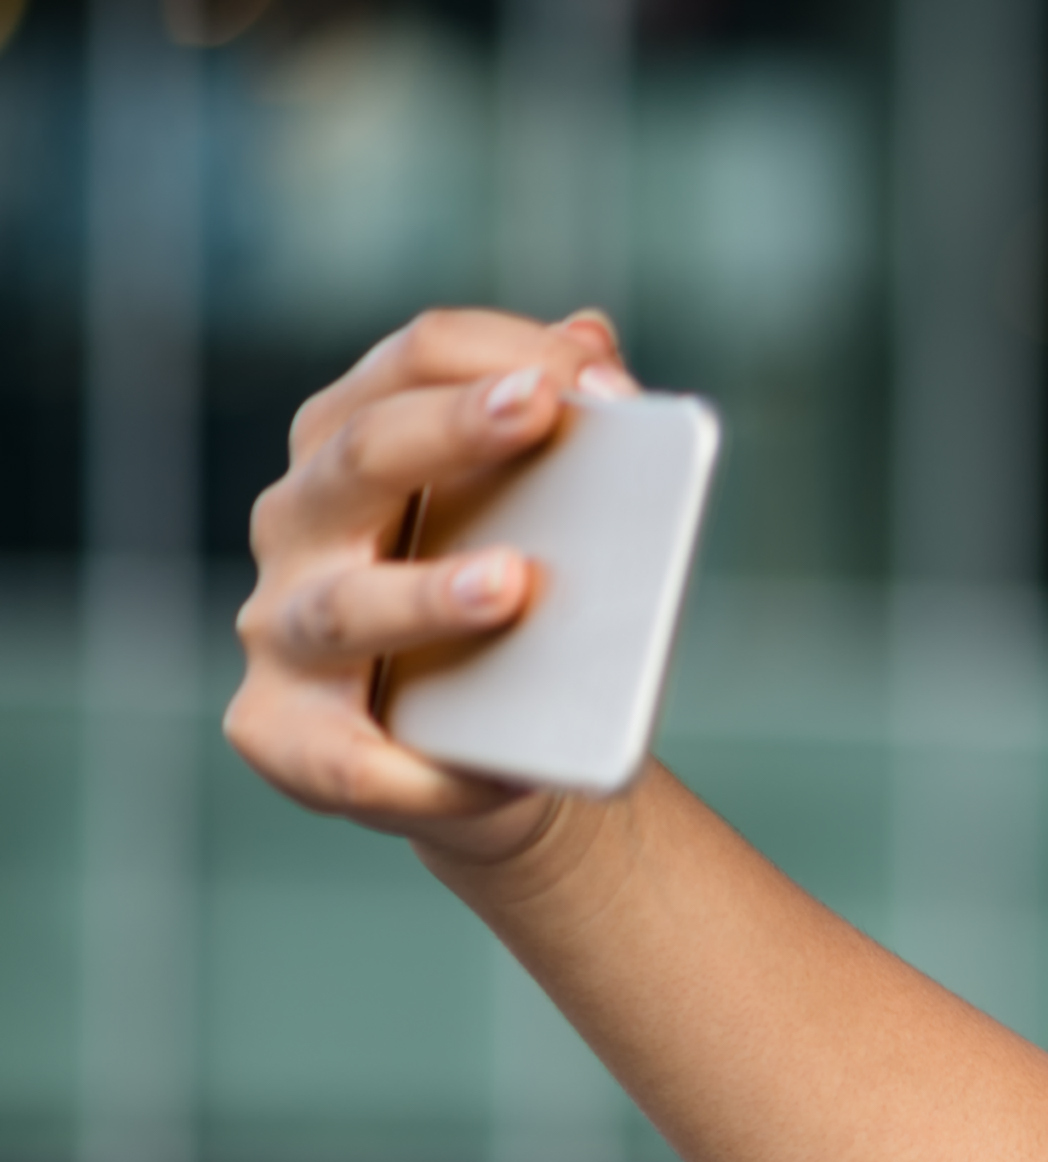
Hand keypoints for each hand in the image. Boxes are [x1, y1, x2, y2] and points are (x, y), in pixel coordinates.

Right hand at [225, 307, 637, 883]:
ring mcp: (279, 628)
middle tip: (537, 411)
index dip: (501, 354)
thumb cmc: (511, 617)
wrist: (499, 754)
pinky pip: (346, 757)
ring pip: (347, 605)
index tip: (599, 377)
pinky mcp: (281, 733)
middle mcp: (298, 522)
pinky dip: (423, 769)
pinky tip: (496, 769)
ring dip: (428, 594)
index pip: (410, 360)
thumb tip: (594, 337)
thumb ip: (559, 430)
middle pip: (362, 456)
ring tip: (512, 586)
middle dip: (450, 428)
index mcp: (352, 444)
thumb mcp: (539, 516)